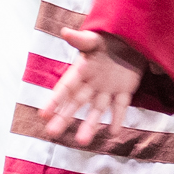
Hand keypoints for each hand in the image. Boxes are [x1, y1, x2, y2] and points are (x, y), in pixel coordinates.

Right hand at [41, 29, 143, 147]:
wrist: (130, 38)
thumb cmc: (108, 37)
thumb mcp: (95, 38)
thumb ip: (81, 39)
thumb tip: (64, 32)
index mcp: (81, 70)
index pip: (65, 88)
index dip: (54, 100)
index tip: (42, 114)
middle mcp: (91, 83)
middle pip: (76, 103)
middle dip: (64, 118)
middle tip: (52, 133)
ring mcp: (108, 89)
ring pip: (97, 110)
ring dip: (90, 125)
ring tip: (82, 141)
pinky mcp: (124, 91)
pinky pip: (120, 107)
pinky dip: (117, 119)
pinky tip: (113, 132)